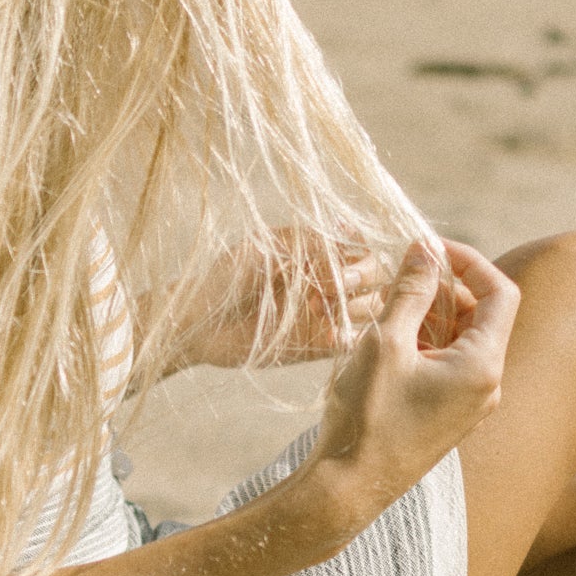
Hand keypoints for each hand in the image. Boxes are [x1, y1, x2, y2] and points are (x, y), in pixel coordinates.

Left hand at [174, 229, 392, 369]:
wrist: (198, 322)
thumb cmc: (225, 277)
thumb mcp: (265, 248)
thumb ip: (307, 242)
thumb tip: (349, 230)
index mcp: (318, 252)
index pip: (364, 248)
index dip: (358, 255)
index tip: (333, 263)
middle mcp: (329, 282)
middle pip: (378, 277)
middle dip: (361, 280)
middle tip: (329, 288)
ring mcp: (326, 314)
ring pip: (371, 308)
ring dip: (355, 307)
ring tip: (318, 310)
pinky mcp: (318, 345)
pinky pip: (351, 341)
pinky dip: (349, 336)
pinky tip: (328, 334)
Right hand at [300, 239, 519, 542]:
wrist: (349, 489)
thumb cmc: (367, 417)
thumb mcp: (386, 341)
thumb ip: (410, 290)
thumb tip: (425, 249)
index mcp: (483, 366)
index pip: (501, 292)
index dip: (469, 261)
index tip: (430, 249)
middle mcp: (488, 386)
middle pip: (484, 315)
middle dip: (447, 287)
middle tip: (404, 274)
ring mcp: (471, 405)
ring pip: (464, 340)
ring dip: (433, 315)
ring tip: (391, 306)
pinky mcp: (450, 417)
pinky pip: (450, 365)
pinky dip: (427, 343)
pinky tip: (390, 341)